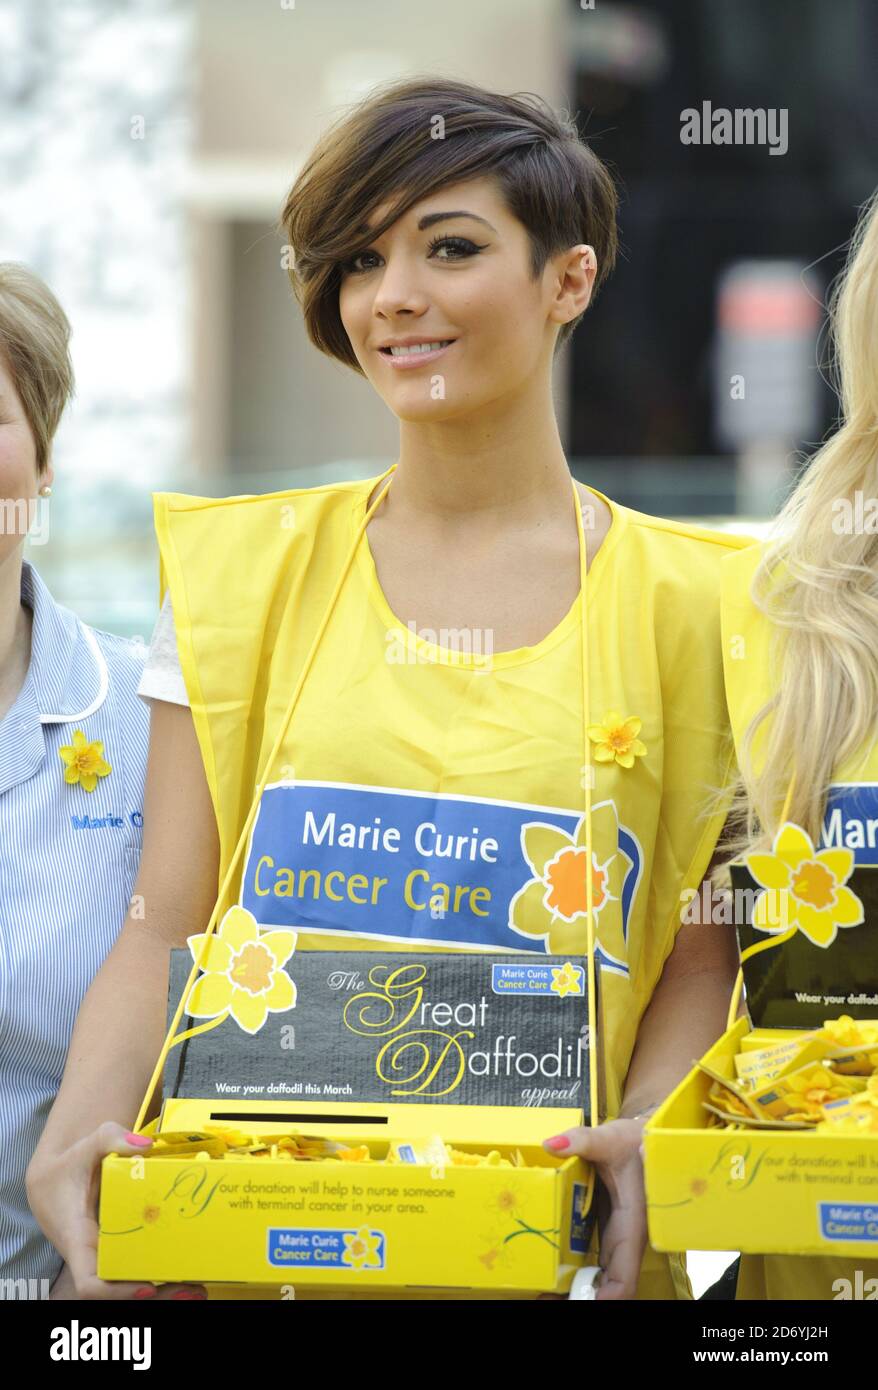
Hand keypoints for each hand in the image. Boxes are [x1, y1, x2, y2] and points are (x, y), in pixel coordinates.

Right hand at [28, 1122, 205, 1300]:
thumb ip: (110, 1138)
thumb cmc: (68, 1167)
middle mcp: (92, 1255)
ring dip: (164, 1291)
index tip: (148, 1287)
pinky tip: (189, 1273)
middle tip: (192, 1289)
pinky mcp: (119, 1250)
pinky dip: (161, 1274)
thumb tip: (144, 1144)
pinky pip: (138, 1268)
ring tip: (199, 1289)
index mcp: (78, 1238)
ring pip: (131, 1283)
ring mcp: (106, 1256)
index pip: (90, 1281)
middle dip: (156, 1294)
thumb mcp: (85, 1146)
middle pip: (121, 1288)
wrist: (54, 1181)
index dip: (117, 1291)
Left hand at [543, 1117, 648, 1300]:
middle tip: (545, 1299)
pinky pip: (590, 1260)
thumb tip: (552, 1144)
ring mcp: (613, 1238)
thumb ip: (583, 1140)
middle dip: (581, 1296)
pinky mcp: (603, 1231)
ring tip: (542, 1293)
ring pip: (598, 1275)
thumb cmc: (633, 1142)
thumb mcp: (609, 1138)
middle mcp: (624, 1238)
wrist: (642, 1139)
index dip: (610, 1295)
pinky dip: (572, 1272)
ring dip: (574, 1288)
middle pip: (608, 1283)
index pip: (626, 1274)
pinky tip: (548, 1275)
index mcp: (633, 1223)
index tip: (588, 1301)